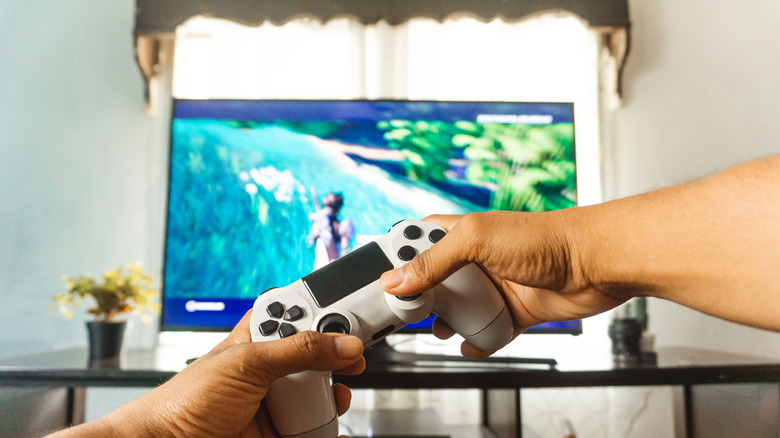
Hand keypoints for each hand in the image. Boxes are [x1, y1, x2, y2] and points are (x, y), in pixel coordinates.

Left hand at [50, 310, 364, 437]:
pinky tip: (333, 428)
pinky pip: (314, 429)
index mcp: (259, 338)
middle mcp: (270, 369)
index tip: (357, 316)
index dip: (327, 314)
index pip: (301, 316)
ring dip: (335, 398)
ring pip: (321, 396)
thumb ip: (300, 351)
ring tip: (335, 400)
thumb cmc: (186, 399)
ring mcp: (276, 403)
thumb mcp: (248, 364)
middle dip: (337, 360)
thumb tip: (345, 344)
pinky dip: (328, 430)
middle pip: (319, 358)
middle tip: (353, 361)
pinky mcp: (279, 432)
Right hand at [380, 211, 625, 357]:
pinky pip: (489, 330)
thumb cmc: (545, 238)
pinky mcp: (516, 309)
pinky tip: (472, 346)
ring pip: (460, 308)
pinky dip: (478, 342)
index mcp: (461, 232)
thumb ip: (433, 260)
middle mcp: (476, 258)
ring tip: (440, 330)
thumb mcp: (477, 241)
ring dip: (447, 322)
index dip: (397, 257)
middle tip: (406, 313)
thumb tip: (395, 280)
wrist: (597, 263)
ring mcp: (496, 285)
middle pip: (435, 280)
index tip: (380, 279)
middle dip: (419, 298)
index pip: (417, 240)